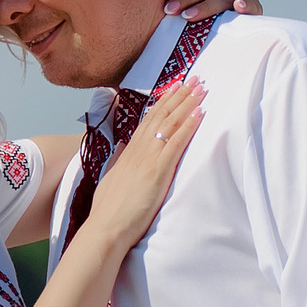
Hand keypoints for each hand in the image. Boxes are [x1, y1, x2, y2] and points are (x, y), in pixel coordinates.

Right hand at [85, 81, 203, 249]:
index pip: (148, 120)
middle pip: (161, 116)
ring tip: (201, 88)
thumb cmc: (108, 210)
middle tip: (193, 80)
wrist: (105, 227)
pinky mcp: (158, 171)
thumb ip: (118, 160)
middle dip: (178, 96)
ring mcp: (148, 159)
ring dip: (187, 104)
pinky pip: (176, 143)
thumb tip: (122, 147)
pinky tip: (200, 112)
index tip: (174, 88)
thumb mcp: (111, 178)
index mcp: (129, 152)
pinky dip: (188, 126)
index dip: (163, 102)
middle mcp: (138, 150)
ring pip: (170, 124)